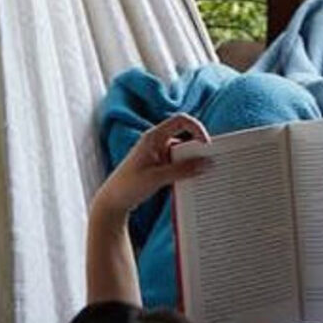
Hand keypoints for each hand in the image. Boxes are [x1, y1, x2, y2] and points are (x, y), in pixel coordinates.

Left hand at [93, 114, 211, 219]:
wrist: (112, 202)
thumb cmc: (127, 186)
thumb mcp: (158, 178)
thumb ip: (184, 170)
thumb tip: (206, 163)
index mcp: (153, 137)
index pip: (181, 120)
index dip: (197, 128)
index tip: (205, 146)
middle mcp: (157, 141)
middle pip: (185, 134)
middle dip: (199, 147)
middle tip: (209, 162)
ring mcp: (159, 153)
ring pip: (184, 150)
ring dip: (193, 160)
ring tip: (201, 174)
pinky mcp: (160, 164)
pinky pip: (179, 161)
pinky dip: (187, 168)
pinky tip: (191, 180)